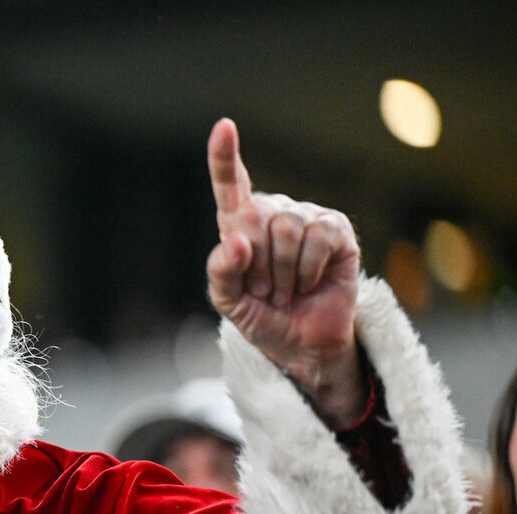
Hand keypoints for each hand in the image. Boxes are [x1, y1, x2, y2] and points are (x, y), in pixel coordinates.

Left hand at [206, 119, 366, 426]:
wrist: (301, 343)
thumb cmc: (261, 316)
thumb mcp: (227, 301)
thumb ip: (220, 272)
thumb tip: (236, 241)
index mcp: (239, 224)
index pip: (231, 185)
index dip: (225, 157)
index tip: (224, 127)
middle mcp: (274, 212)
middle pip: (253, 216)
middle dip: (255, 264)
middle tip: (265, 290)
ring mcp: (307, 218)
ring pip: (285, 229)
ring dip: (282, 272)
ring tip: (286, 290)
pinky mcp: (337, 229)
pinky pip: (317, 239)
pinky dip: (308, 269)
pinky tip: (311, 282)